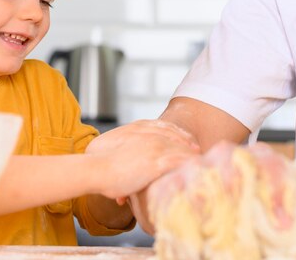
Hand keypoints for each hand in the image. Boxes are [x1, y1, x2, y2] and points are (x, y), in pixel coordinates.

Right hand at [85, 119, 199, 199]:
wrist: (95, 168)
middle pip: (176, 136)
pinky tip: (195, 170)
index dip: (177, 133)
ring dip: (191, 155)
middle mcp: (149, 134)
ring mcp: (155, 147)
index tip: (185, 139)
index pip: (164, 127)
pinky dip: (188, 166)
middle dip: (187, 143)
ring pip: (180, 149)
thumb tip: (125, 152)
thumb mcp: (113, 145)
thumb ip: (123, 146)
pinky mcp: (157, 162)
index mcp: (138, 127)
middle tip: (197, 149)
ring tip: (200, 162)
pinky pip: (179, 163)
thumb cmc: (98, 161)